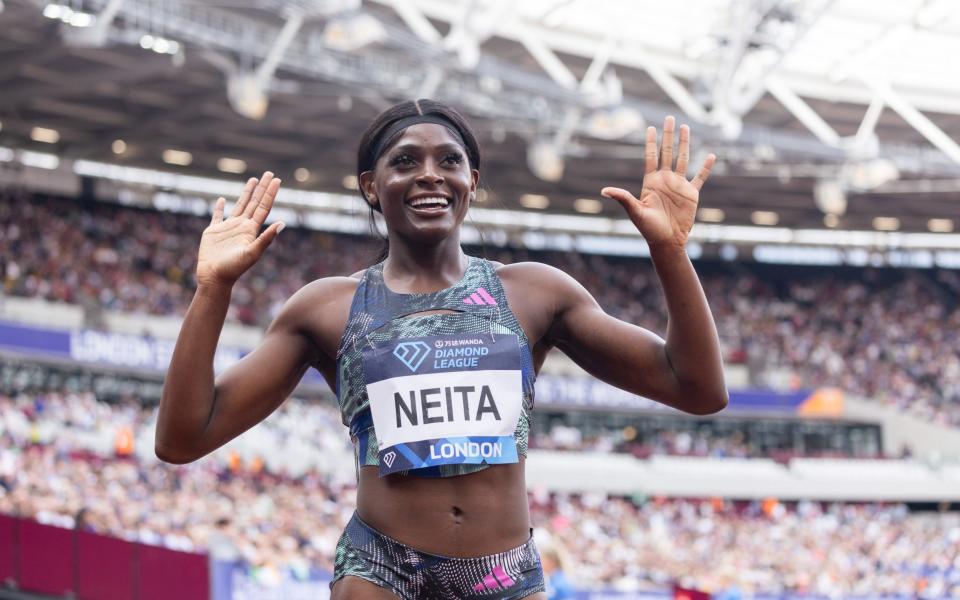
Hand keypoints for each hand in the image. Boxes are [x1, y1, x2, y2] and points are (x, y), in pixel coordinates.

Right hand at [196, 172, 284, 287]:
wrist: (215, 277)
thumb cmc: (234, 268)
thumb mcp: (253, 253)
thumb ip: (266, 238)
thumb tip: (282, 223)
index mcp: (252, 230)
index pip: (264, 207)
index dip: (270, 193)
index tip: (277, 179)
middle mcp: (242, 226)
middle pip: (255, 202)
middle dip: (262, 188)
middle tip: (269, 173)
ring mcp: (228, 228)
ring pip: (239, 205)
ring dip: (246, 193)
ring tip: (253, 180)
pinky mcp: (213, 231)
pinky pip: (217, 216)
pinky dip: (219, 207)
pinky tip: (222, 199)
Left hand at [602, 116, 715, 248]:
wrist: (667, 241)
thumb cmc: (648, 229)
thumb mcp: (635, 211)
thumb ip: (623, 198)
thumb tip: (603, 191)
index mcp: (651, 182)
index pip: (651, 156)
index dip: (651, 142)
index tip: (650, 127)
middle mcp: (665, 180)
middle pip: (667, 152)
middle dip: (668, 135)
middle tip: (669, 118)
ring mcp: (678, 185)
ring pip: (683, 159)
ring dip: (684, 144)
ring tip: (685, 127)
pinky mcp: (691, 194)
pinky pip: (699, 177)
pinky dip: (705, 167)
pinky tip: (710, 156)